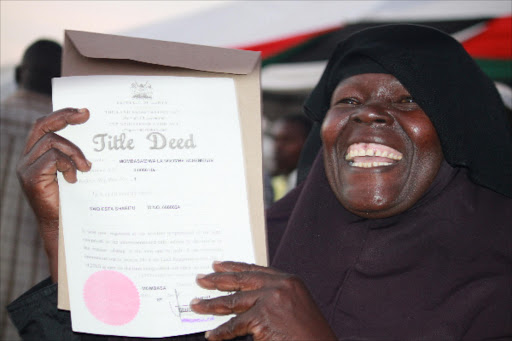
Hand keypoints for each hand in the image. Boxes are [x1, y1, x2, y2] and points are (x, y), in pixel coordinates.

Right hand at [16, 108, 90, 281]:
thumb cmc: (75, 200)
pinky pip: (51, 158)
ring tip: (86, 167)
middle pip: (42, 125)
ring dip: (74, 152)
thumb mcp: (78, 172)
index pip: (45, 125)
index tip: (84, 111)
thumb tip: (100, 137)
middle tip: (85, 115)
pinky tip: (75, 178)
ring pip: (51, 142)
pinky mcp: (30, 178)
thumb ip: (78, 155)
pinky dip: (67, 164)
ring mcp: (26, 168)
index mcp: (37, 154)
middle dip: (64, 116)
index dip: (62, 115)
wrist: (64, 229)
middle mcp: (28, 158)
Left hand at [190, 261, 336, 340]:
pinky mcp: (263, 318)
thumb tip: (245, 297)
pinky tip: (212, 334)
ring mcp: (271, 300)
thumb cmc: (309, 333)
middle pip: (240, 280)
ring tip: (196, 305)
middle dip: (217, 280)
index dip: (233, 267)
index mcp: (288, 280)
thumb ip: (273, 297)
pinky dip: (222, 331)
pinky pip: (235, 325)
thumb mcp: (294, 306)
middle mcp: (279, 285)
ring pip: (233, 301)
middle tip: (200, 279)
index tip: (217, 265)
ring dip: (211, 304)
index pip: (254, 269)